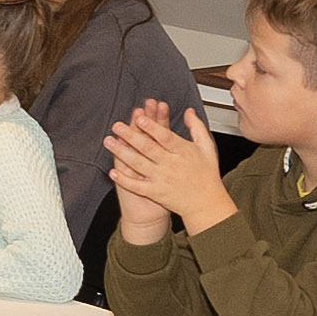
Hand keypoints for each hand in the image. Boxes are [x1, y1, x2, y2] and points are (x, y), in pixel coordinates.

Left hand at [103, 100, 225, 243]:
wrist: (207, 204)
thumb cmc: (207, 175)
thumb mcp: (207, 148)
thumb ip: (197, 127)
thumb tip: (189, 111)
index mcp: (183, 151)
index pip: (165, 136)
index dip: (152, 126)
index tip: (140, 117)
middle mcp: (170, 164)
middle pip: (147, 147)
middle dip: (130, 135)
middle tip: (117, 125)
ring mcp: (161, 179)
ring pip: (138, 163)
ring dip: (121, 152)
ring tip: (109, 141)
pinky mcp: (155, 192)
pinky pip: (137, 185)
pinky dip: (124, 179)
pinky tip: (112, 171)